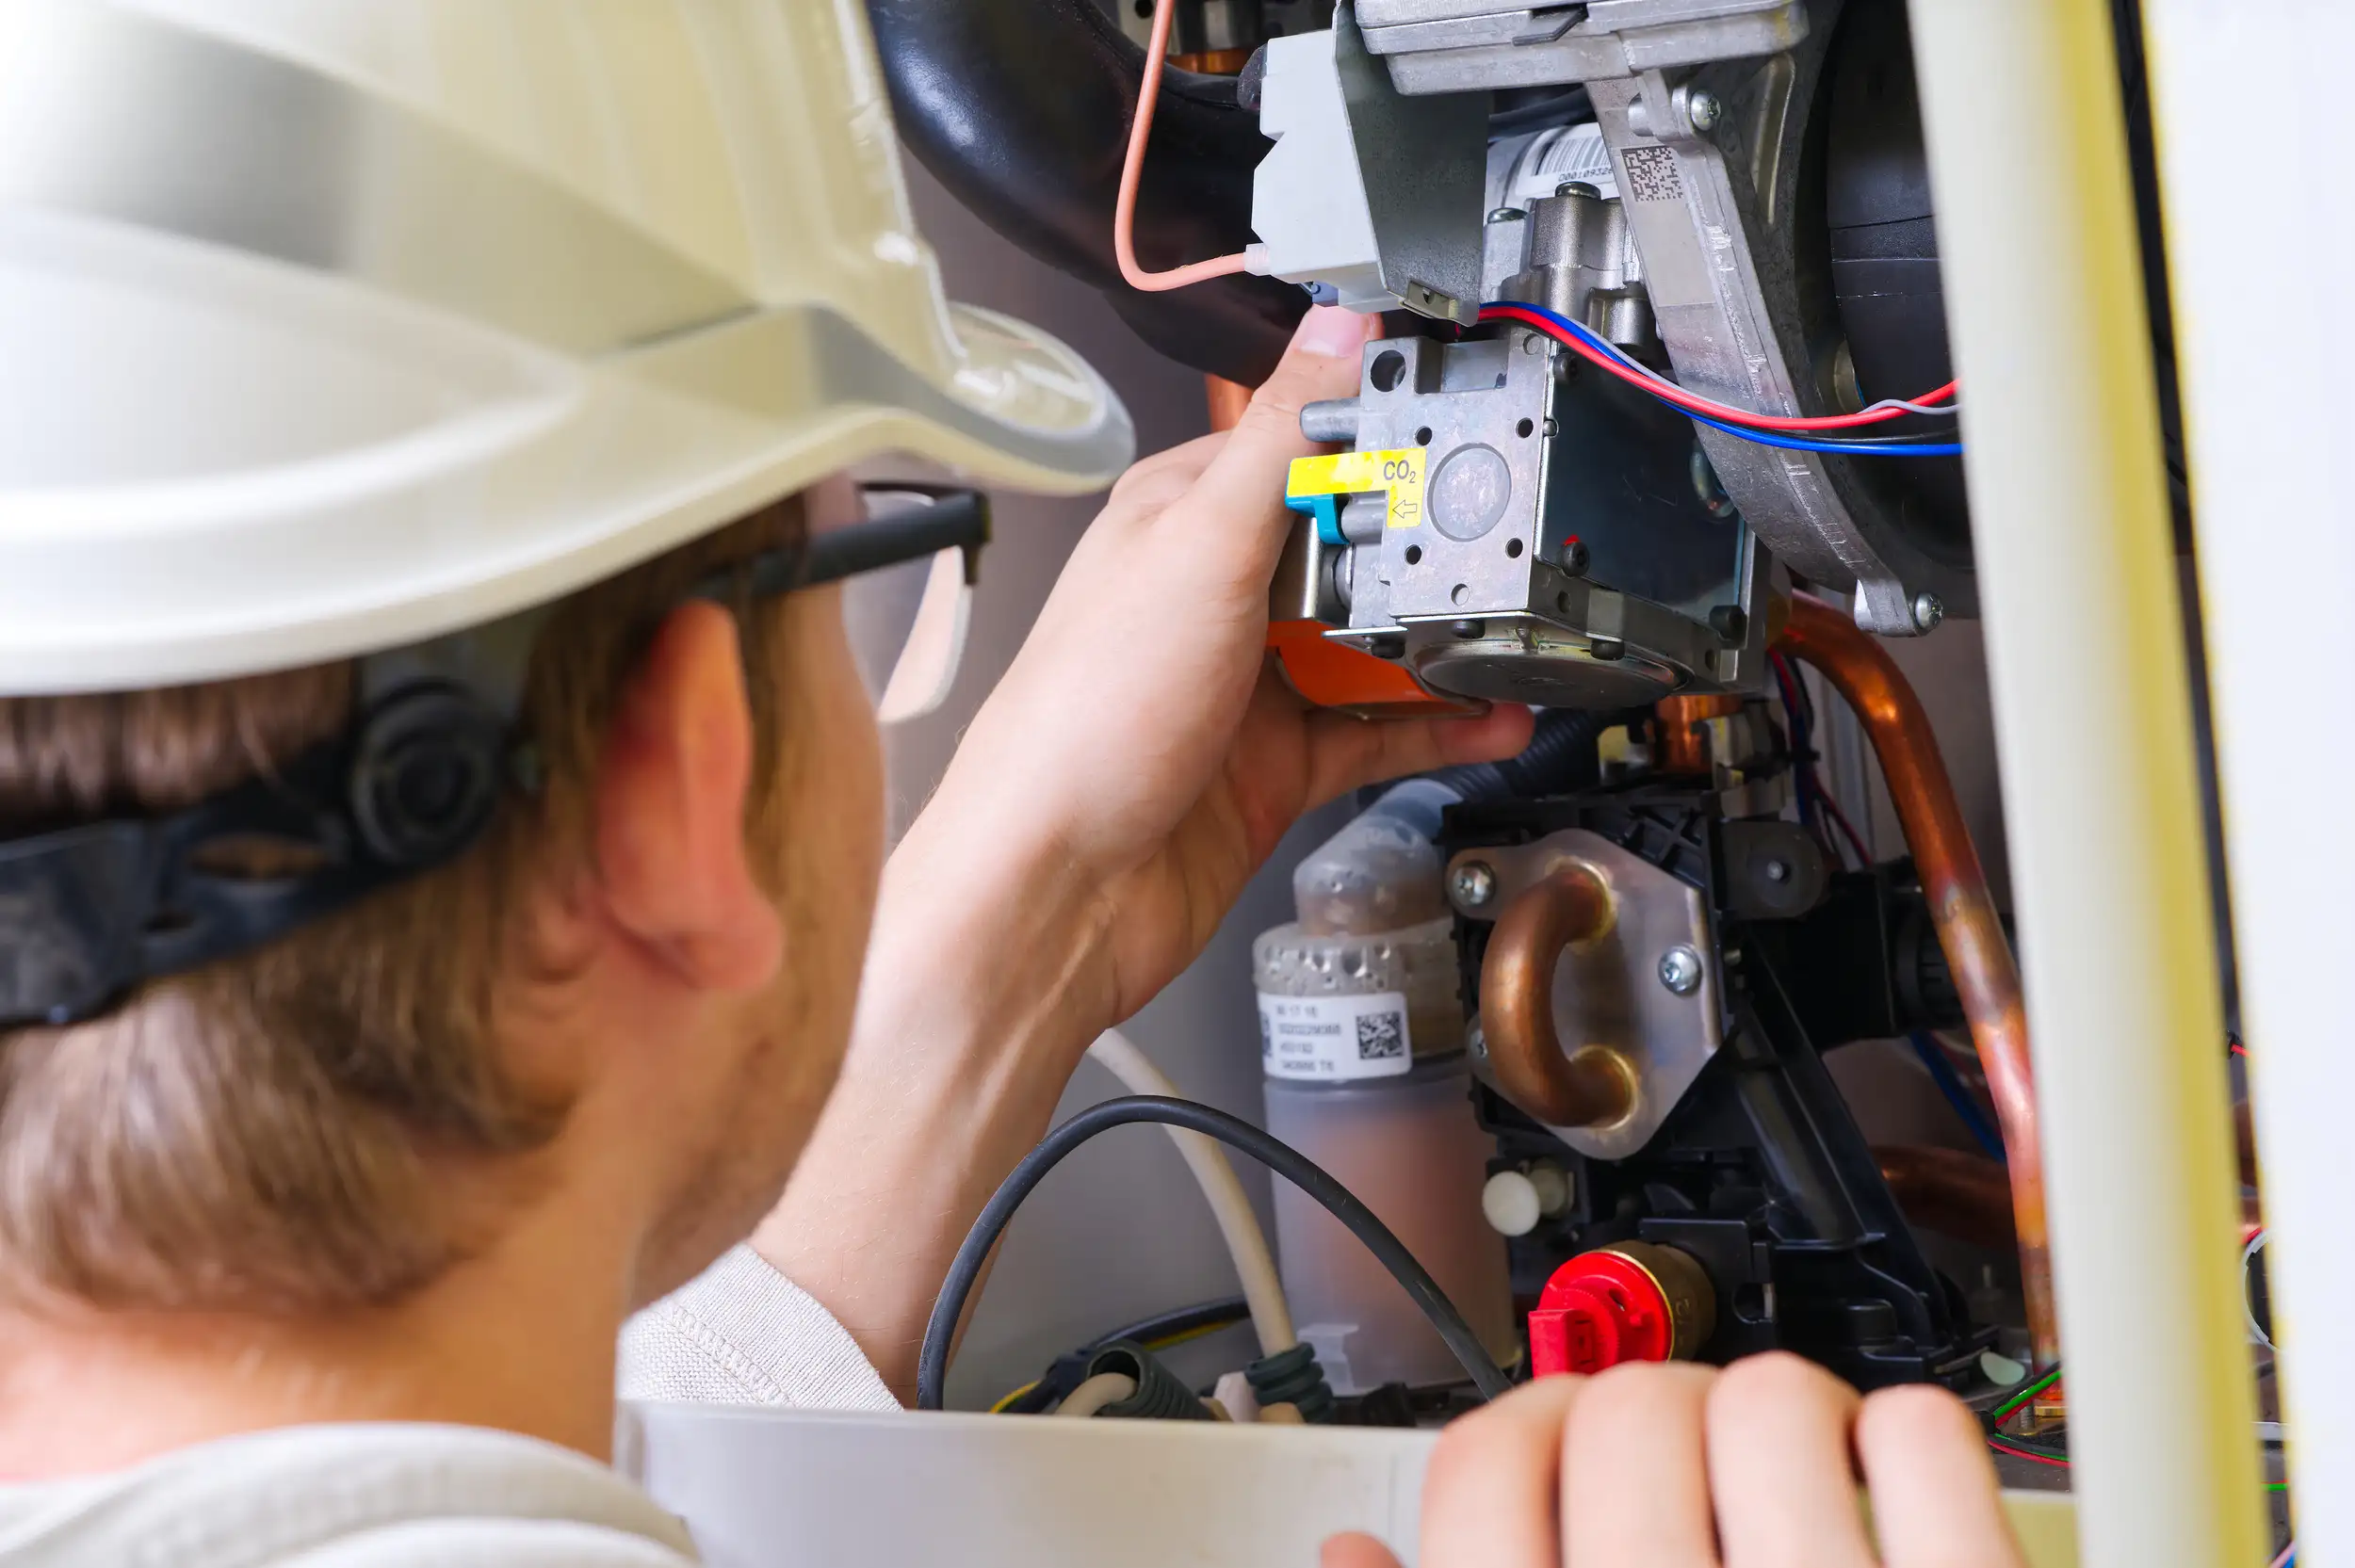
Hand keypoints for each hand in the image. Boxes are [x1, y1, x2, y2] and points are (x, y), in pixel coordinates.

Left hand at [916, 303, 1533, 1031]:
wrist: (1057, 895)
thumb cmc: (1082, 725)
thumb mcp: (1198, 550)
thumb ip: (1277, 441)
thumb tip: (1336, 328)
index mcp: (1179, 519)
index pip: (1296, 448)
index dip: (1380, 439)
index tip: (1464, 433)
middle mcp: (1211, 595)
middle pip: (1346, 545)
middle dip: (1423, 545)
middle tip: (1505, 539)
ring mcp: (1246, 685)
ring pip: (1370, 642)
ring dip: (1444, 638)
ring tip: (1517, 627)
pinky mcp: (1273, 766)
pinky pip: (1377, 730)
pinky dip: (1439, 723)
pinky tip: (1490, 714)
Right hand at [1326, 1355, 2027, 1567]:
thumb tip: (1349, 1555)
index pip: (1483, 1468)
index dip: (1509, 1434)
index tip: (1545, 1445)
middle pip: (1626, 1408)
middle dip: (1644, 1426)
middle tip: (1672, 1479)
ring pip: (1769, 1394)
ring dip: (1775, 1425)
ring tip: (1783, 1490)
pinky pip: (1919, 1429)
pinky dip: (1907, 1443)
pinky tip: (1885, 1504)